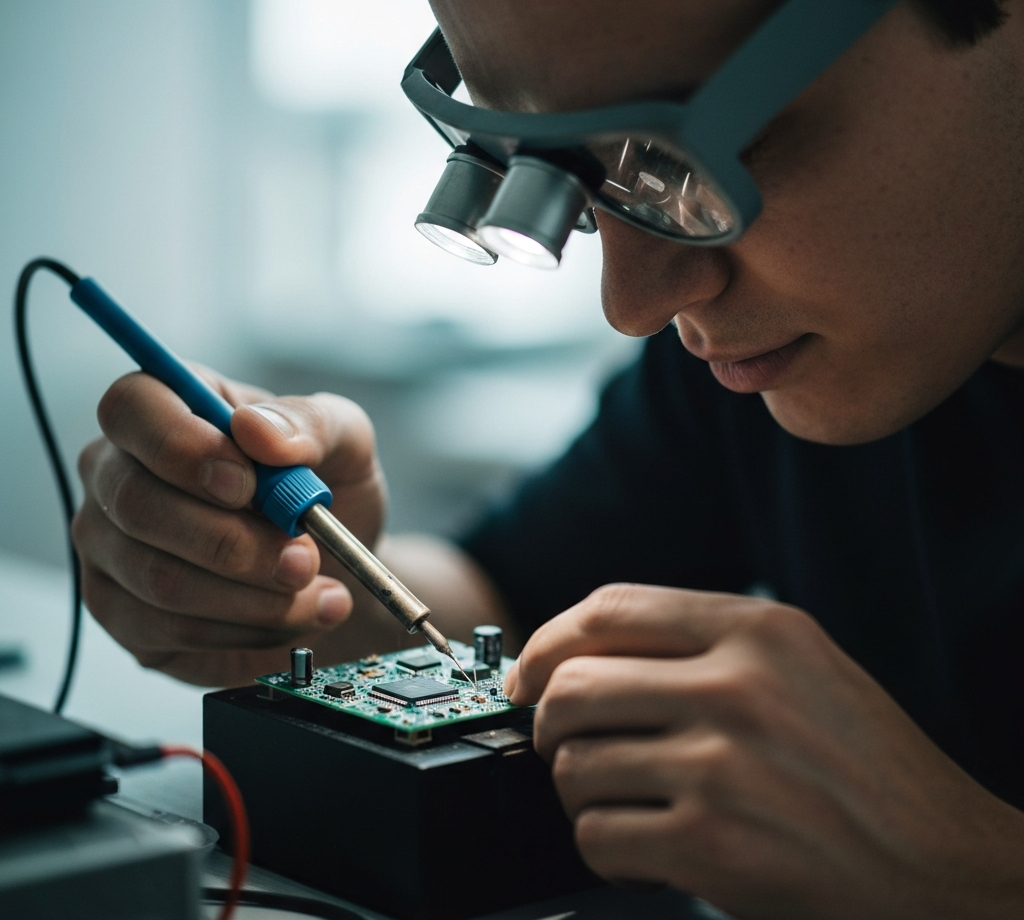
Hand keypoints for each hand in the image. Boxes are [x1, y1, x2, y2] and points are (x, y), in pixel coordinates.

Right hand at [74, 367, 384, 685]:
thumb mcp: (345, 439)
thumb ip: (309, 422)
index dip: (182, 446)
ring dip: (253, 594)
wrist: (337, 567)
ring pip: (159, 579)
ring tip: (316, 589)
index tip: (246, 483)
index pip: (131, 407)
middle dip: (234, 542)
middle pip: (137, 504)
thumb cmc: (327, 489)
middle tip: (304, 557)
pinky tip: (293, 616)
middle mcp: (117, 473)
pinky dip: (248, 630)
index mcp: (165, 408)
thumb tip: (256, 429)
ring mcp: (108, 548)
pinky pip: (173, 631)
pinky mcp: (125, 616)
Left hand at [505, 584, 1023, 919]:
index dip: (548, 639)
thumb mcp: (799, 665)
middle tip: (558, 743)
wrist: (941, 862)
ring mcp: (721, 766)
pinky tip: (639, 844)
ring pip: (576, 764)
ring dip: (576, 788)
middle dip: (546, 720)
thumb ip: (701, 645)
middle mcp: (735, 687)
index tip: (528, 671)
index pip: (609, 608)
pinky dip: (602, 844)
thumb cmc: (867, 764)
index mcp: (756, 630)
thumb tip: (582, 656)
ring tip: (613, 797)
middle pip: (575, 684)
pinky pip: (599, 834)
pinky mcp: (713, 845)